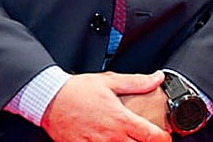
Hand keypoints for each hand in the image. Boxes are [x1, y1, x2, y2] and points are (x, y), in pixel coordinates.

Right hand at [41, 71, 168, 140]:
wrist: (48, 98)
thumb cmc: (76, 90)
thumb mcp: (107, 81)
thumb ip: (136, 82)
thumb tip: (157, 77)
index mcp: (121, 120)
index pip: (155, 138)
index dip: (165, 139)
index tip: (163, 136)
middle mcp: (113, 137)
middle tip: (143, 137)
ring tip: (125, 138)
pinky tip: (107, 140)